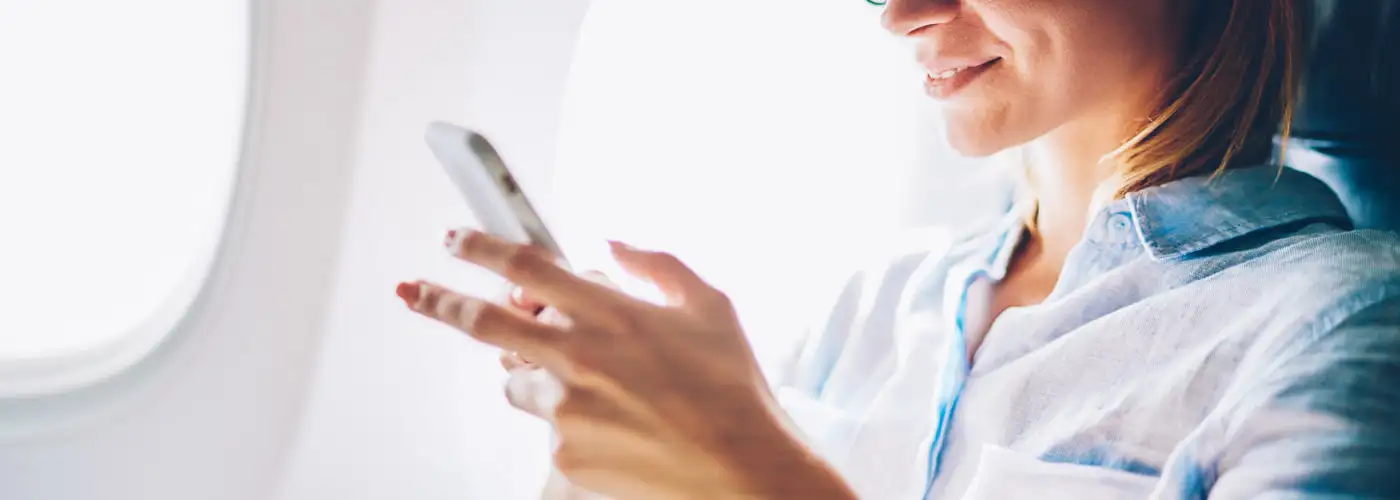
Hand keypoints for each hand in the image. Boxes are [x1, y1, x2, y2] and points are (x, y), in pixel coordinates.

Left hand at [396, 230, 854, 499]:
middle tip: (413, 291)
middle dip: (439, 300)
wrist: (742, 469)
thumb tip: (617, 245)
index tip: (454, 239)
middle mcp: (579, 355)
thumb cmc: (734, 390)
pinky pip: (548, 428)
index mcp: (610, 312)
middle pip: (482, 321)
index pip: (524, 266)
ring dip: (532, 374)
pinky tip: (616, 425)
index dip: (479, 247)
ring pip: (516, 381)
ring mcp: (567, 408)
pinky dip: (570, 421)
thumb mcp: (710, 306)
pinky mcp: (565, 453)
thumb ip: (658, 266)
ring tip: (585, 384)